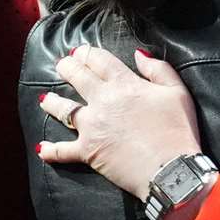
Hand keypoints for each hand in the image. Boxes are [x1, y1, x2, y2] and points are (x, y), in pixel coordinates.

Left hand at [36, 46, 201, 201]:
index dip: (88, 53)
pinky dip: (51, 150)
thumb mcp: (178, 92)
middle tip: (61, 64)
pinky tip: (42, 149)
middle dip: (68, 68)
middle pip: (79, 78)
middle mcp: (102, 101)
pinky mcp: (87, 151)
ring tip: (45, 98)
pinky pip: (63, 151)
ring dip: (52, 102)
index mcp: (125, 84)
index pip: (100, 61)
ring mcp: (91, 126)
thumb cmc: (178, 131)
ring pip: (64, 109)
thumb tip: (138, 55)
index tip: (81, 50)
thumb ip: (158, 69)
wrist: (170, 170)